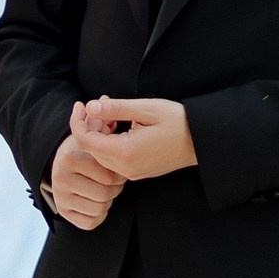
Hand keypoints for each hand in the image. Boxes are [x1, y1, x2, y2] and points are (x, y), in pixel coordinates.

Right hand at [49, 107, 126, 229]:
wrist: (62, 165)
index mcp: (70, 157)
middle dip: (115, 187)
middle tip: (113, 180)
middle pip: (106, 193)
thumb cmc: (85, 148)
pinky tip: (96, 200)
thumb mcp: (92, 134)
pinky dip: (98, 213)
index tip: (116, 167)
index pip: (110, 175)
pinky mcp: (63, 212)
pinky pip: (92, 221)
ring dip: (107, 200)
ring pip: (100, 207)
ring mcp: (60, 196)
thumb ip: (101, 119)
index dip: (119, 174)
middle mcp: (60, 178)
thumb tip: (104, 99)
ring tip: (104, 188)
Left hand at [72, 95, 197, 180]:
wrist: (200, 141)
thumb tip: (90, 107)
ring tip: (110, 113)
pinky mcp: (137, 172)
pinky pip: (113, 159)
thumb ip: (115, 108)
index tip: (81, 104)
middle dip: (88, 125)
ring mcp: (131, 173)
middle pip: (91, 149)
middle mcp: (125, 168)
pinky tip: (118, 126)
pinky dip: (109, 142)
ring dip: (99, 133)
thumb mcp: (145, 108)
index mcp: (124, 153)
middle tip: (98, 104)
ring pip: (101, 155)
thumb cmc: (177, 122)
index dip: (77, 121)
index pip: (85, 140)